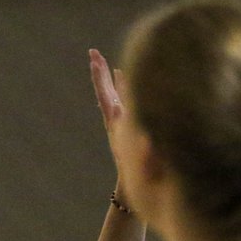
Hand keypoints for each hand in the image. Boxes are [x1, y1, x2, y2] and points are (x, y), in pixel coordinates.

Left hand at [89, 48, 129, 200]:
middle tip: (92, 53)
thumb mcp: (141, 162)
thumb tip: (148, 141)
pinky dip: (122, 84)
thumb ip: (144, 152)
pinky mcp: (125, 122)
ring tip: (104, 59)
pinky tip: (122, 73)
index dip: (101, 79)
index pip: (106, 97)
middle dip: (100, 72)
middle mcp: (115, 120)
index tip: (95, 61)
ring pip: (113, 93)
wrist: (135, 187)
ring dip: (108, 76)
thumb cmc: (140, 175)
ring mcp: (119, 121)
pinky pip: (123, 97)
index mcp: (116, 125)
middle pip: (104, 91)